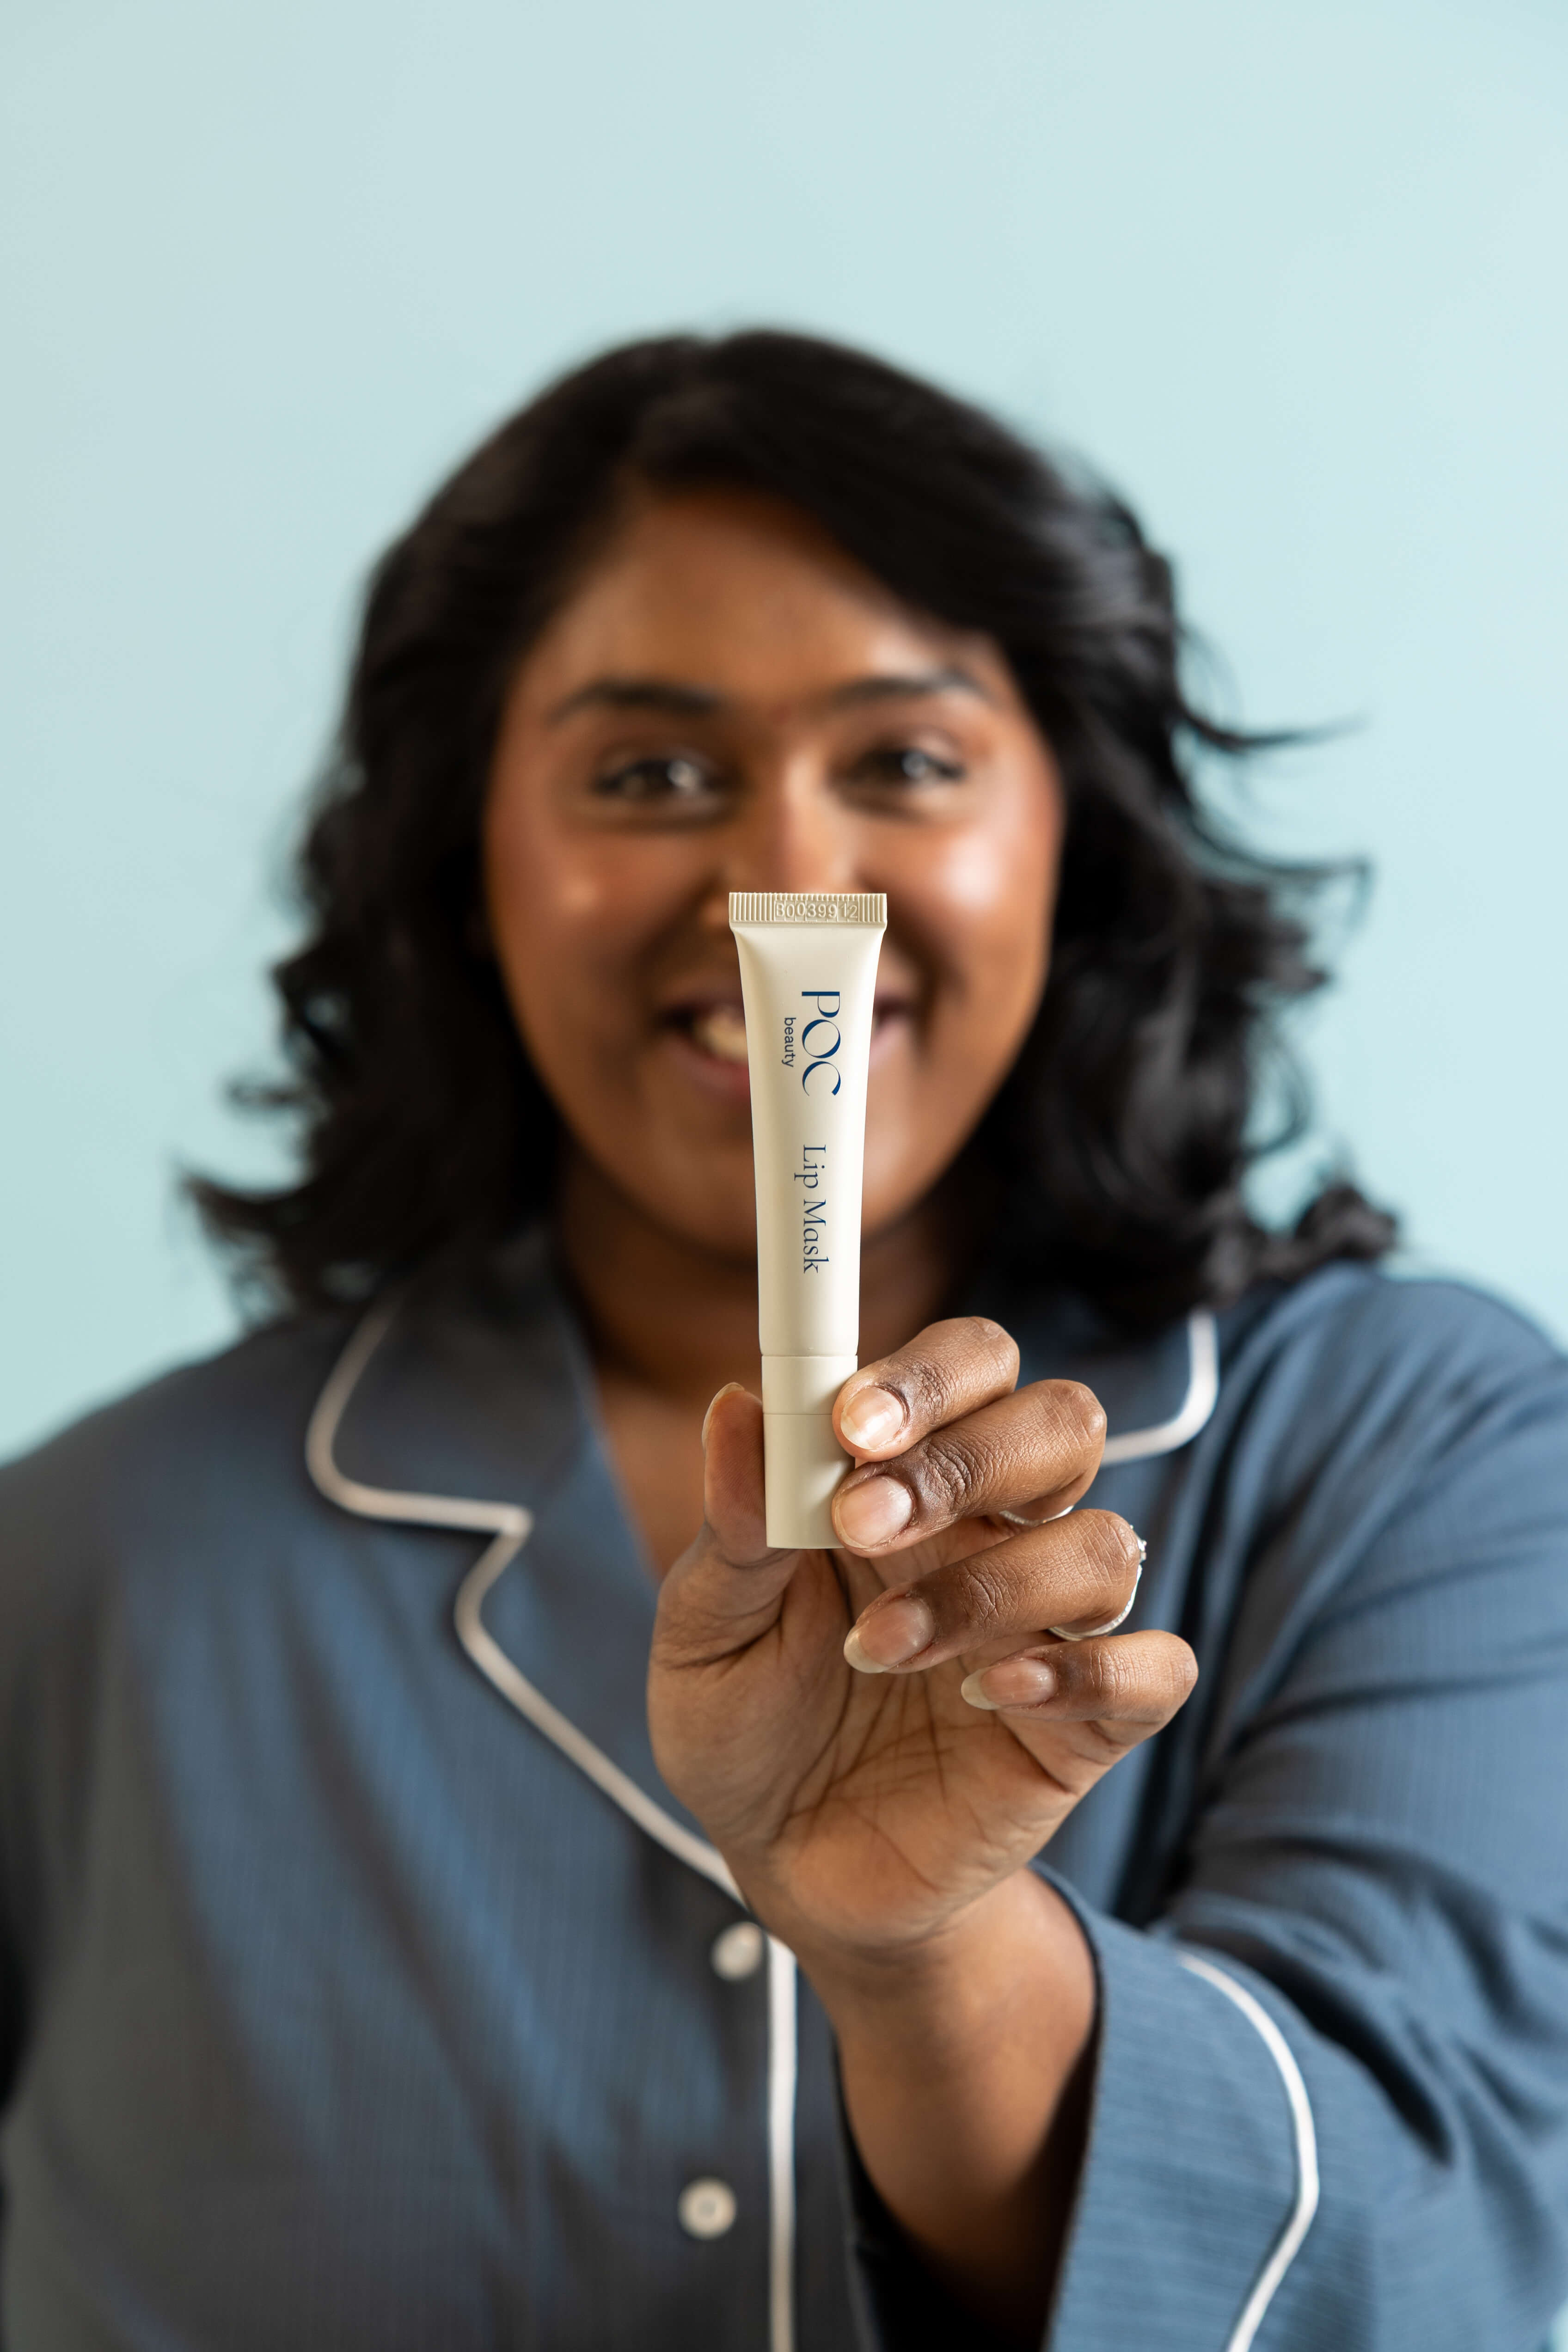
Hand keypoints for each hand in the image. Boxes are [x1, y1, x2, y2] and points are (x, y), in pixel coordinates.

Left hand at [648, 1315, 1197, 1963]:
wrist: (785, 1867)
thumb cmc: (746, 1726)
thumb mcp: (705, 1634)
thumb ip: (733, 1528)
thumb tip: (735, 1409)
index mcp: (908, 1477)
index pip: (970, 1365)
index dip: (929, 1377)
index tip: (851, 1424)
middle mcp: (995, 1529)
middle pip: (1062, 1423)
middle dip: (969, 1460)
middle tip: (860, 1526)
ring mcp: (1050, 1623)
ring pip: (1104, 1545)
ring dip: (989, 1588)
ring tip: (878, 1651)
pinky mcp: (1088, 1725)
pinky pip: (1155, 1668)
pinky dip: (1086, 1671)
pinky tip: (989, 1695)